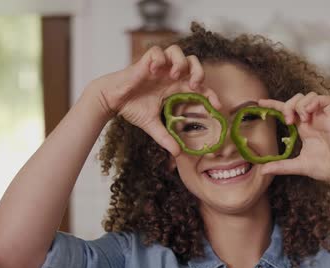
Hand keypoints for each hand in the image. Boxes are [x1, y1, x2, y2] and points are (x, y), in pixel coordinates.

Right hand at [84, 45, 221, 156]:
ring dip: (180, 62)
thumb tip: (177, 154)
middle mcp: (169, 74)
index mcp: (175, 87)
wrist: (112, 99)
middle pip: (193, 62)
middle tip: (194, 84)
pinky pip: (157, 50)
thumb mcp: (152, 125)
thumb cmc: (132, 108)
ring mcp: (158, 66)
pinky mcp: (145, 61)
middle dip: (198, 71)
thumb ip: (165, 137)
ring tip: (174, 75)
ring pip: (177, 50)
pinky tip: (154, 71)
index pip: (199, 86)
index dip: (211, 94)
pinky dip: (159, 59)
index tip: (217, 106)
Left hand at [257, 92, 329, 184]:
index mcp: (305, 128)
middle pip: (297, 98)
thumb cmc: (326, 168)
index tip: (260, 102)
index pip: (288, 110)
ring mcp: (323, 117)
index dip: (274, 104)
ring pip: (309, 96)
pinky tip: (308, 114)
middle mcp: (313, 120)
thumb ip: (281, 166)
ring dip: (300, 104)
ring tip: (300, 119)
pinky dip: (313, 102)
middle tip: (288, 121)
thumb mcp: (298, 165)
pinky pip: (324, 99)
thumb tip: (263, 171)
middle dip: (288, 104)